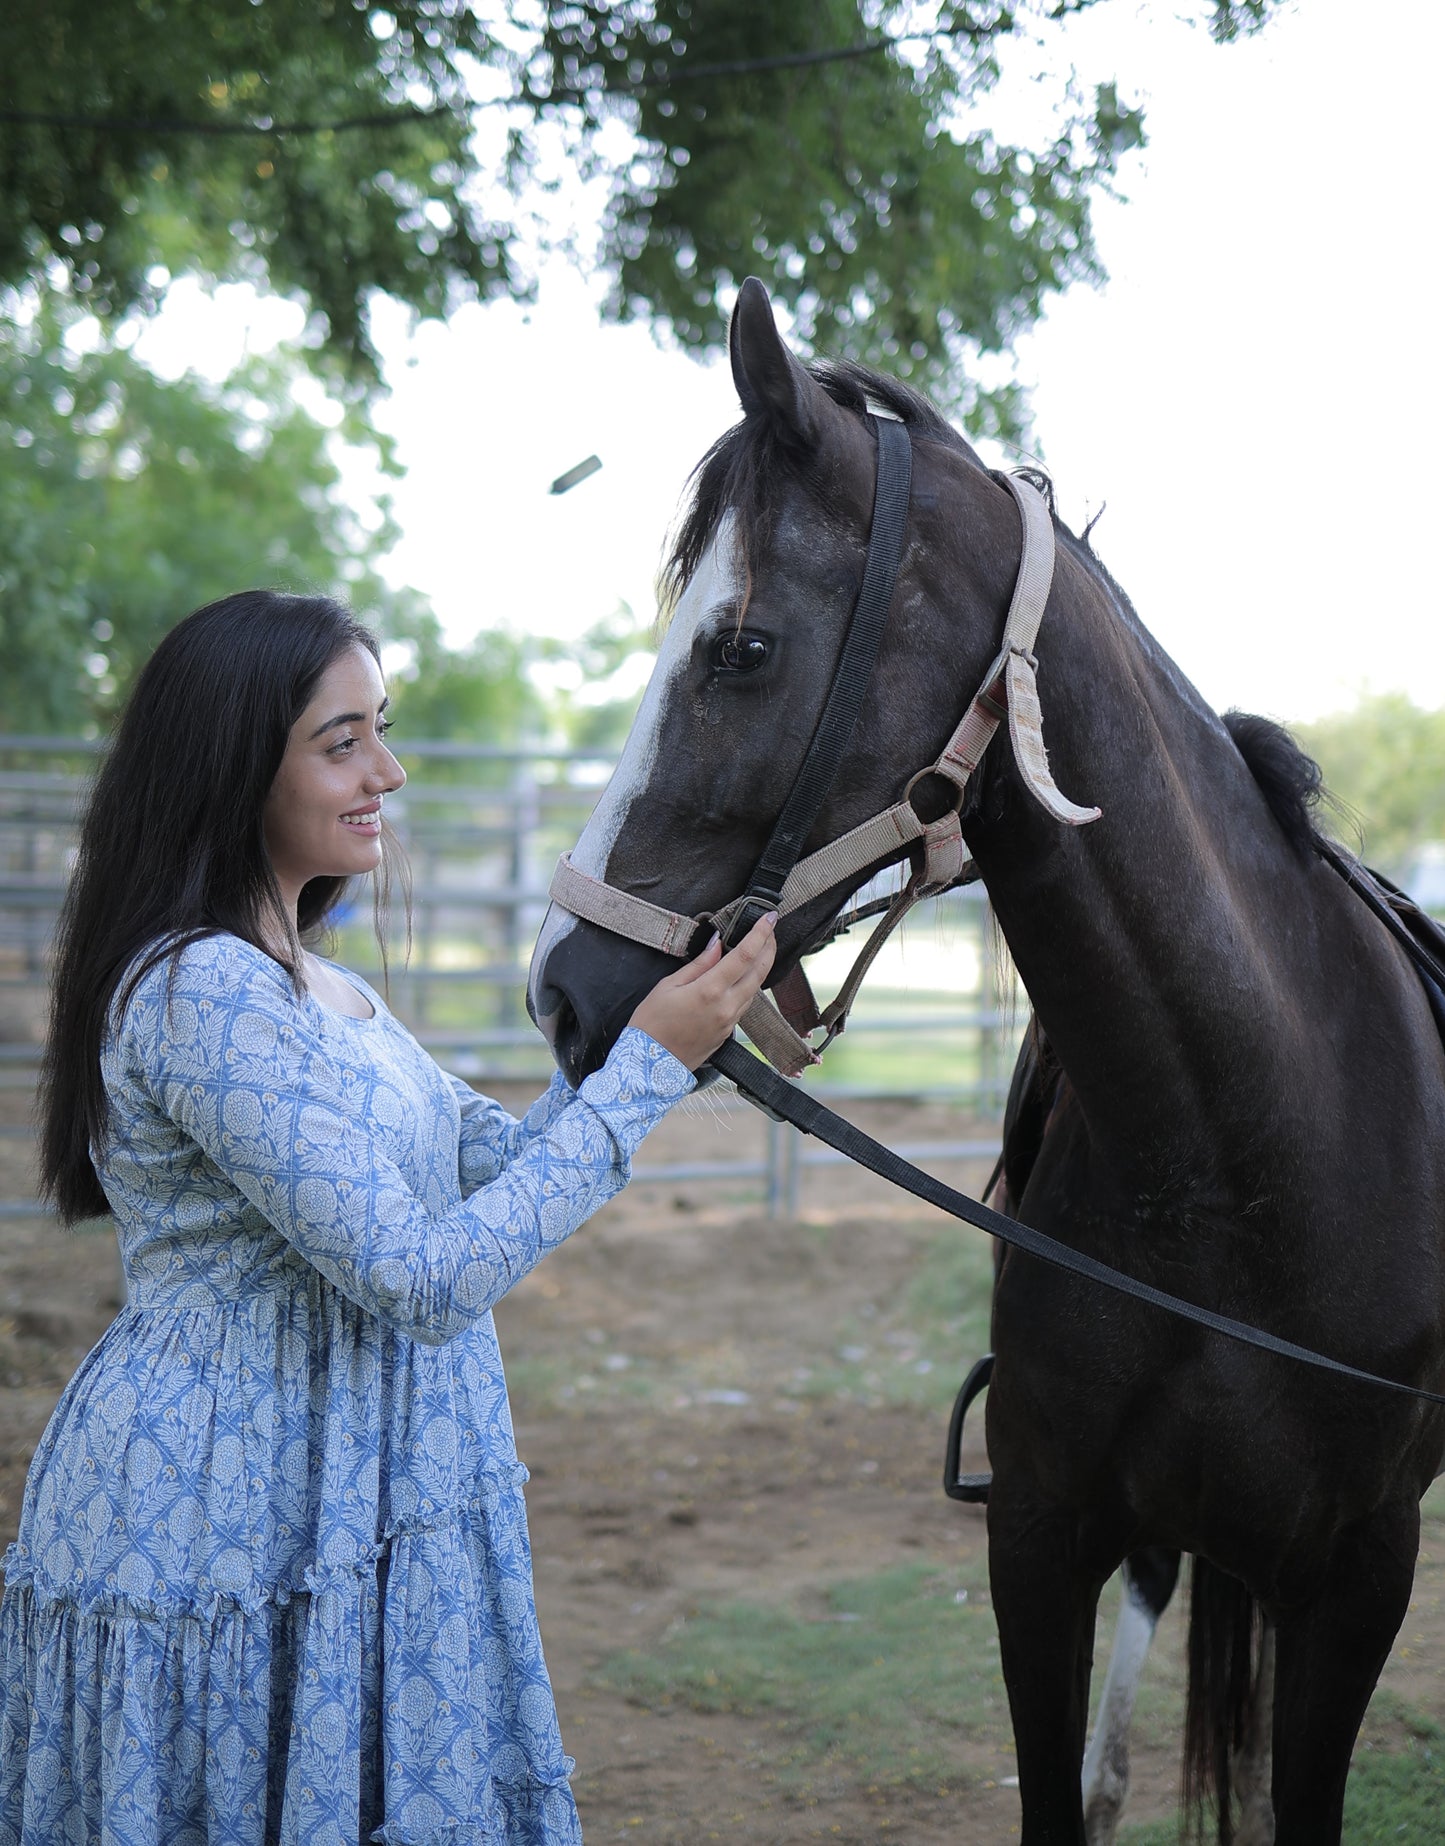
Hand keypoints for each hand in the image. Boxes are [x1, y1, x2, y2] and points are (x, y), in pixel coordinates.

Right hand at [628, 912, 777, 1069]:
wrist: (649, 1067)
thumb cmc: (651, 1024)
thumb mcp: (668, 986)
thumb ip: (699, 964)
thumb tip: (717, 944)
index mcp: (710, 991)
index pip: (744, 955)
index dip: (760, 934)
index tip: (769, 918)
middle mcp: (726, 1007)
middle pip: (759, 971)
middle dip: (769, 947)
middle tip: (770, 930)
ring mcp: (730, 1022)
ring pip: (755, 988)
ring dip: (761, 966)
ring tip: (760, 948)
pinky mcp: (728, 1033)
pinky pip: (745, 1004)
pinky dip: (749, 985)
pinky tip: (743, 976)